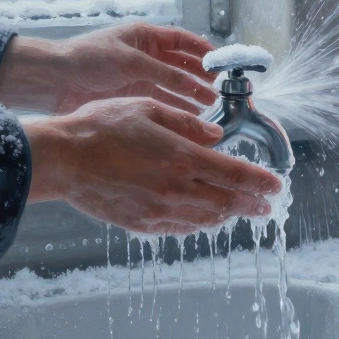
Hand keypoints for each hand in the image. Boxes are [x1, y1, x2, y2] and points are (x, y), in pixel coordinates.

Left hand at [0, 23, 217, 115]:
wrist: (55, 80)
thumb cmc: (89, 59)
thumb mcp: (132, 61)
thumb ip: (165, 73)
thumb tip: (195, 85)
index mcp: (145, 36)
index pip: (182, 40)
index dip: (202, 50)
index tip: (220, 62)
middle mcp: (145, 55)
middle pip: (181, 64)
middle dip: (200, 76)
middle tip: (219, 89)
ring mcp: (138, 76)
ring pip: (172, 84)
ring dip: (190, 94)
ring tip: (209, 106)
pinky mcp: (131, 95)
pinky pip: (160, 99)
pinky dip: (175, 107)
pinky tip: (189, 116)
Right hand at [24, 99, 283, 233]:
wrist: (61, 159)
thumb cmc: (100, 128)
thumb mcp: (149, 109)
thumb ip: (187, 124)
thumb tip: (215, 135)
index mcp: (182, 158)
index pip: (235, 174)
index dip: (261, 182)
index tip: (276, 186)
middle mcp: (175, 188)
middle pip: (227, 202)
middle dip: (252, 204)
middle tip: (266, 205)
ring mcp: (158, 210)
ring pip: (205, 219)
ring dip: (226, 215)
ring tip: (238, 210)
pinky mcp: (141, 223)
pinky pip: (179, 228)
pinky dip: (197, 223)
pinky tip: (202, 217)